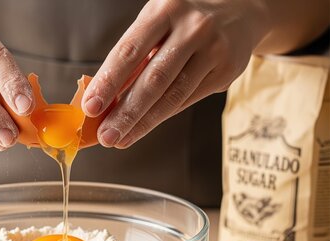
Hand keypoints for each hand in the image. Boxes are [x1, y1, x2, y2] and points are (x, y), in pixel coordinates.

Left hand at [82, 0, 268, 147]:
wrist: (238, 12)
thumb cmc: (183, 23)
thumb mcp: (156, 26)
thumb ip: (133, 58)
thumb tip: (104, 98)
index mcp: (165, 9)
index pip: (129, 51)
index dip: (108, 82)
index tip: (90, 107)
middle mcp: (192, 27)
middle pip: (153, 79)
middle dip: (125, 112)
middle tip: (105, 135)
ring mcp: (214, 49)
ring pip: (172, 95)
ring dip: (142, 123)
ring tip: (120, 138)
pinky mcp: (227, 70)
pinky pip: (187, 100)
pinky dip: (161, 116)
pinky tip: (143, 127)